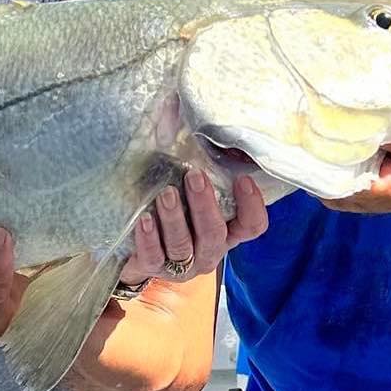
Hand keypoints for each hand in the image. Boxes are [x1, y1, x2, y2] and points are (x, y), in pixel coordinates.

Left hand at [122, 170, 268, 284]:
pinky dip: (149, 238)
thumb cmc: (174, 213)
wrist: (138, 251)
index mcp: (226, 233)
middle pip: (214, 234)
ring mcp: (182, 264)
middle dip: (204, 205)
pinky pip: (153, 257)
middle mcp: (208, 251)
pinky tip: (144, 219)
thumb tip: (184, 121)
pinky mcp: (153, 268)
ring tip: (166, 194)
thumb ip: (200, 171)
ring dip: (175, 219)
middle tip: (194, 176)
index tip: (242, 179)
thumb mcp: (191, 194)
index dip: (252, 205)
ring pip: (183, 245)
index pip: (252, 226)